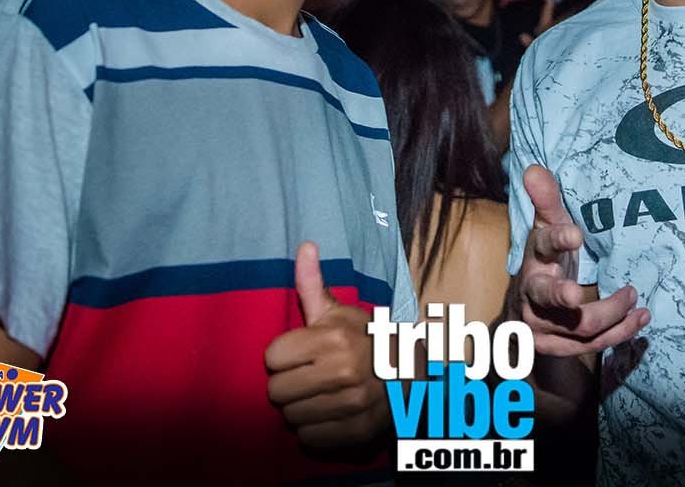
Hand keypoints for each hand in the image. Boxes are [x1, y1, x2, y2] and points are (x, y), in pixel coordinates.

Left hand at [264, 241, 388, 447]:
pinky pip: (309, 439)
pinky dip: (314, 430)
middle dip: (287, 384)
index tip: (299, 354)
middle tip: (307, 377)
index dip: (283, 356)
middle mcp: (343, 372)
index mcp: (334, 339)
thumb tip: (304, 246)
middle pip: (276, 391)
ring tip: (318, 395)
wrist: (412, 375)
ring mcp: (351, 405)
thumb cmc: (367, 340)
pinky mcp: (356, 433)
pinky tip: (327, 413)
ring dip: (300, 408)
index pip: (272, 357)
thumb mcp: (339, 312)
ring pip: (290, 417)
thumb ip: (313, 284)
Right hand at [512, 165, 649, 356]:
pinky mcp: (557, 347)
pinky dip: (619, 332)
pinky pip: (591, 344)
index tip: (576, 233)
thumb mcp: (544, 229)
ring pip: (580, 326)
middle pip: (548, 297)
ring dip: (613, 314)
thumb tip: (534, 169)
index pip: (543, 245)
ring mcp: (542, 325)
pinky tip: (640, 319)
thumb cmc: (544, 260)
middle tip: (584, 293)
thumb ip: (546, 201)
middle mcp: (532, 294)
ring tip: (636, 298)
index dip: (557, 239)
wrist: (522, 310)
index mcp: (533, 258)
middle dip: (565, 296)